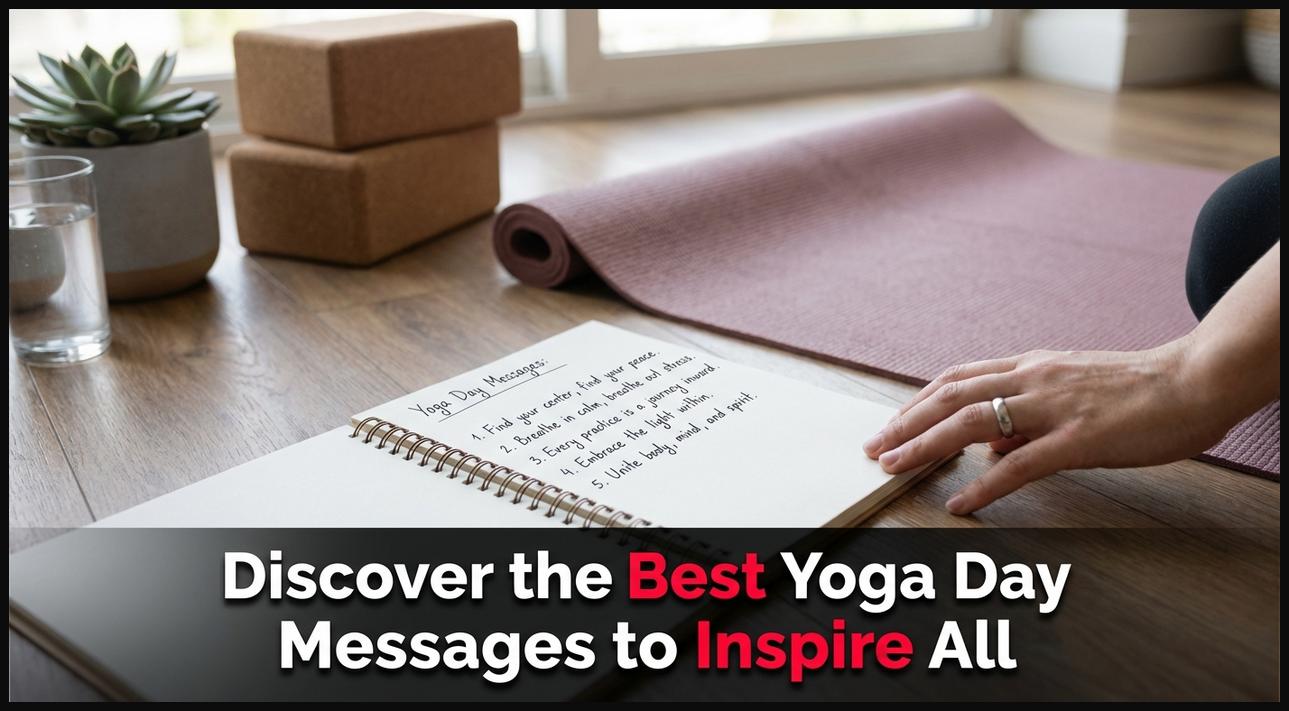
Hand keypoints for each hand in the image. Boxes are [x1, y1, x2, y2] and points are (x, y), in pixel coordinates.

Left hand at [862, 340, 1237, 514]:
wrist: (1196, 380)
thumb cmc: (1140, 389)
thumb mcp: (1073, 392)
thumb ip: (1029, 418)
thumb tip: (991, 450)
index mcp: (1032, 367)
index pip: (958, 379)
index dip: (918, 402)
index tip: (890, 424)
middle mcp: (1033, 380)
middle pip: (951, 397)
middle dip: (905, 423)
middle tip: (873, 449)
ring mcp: (1054, 407)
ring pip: (972, 423)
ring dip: (925, 446)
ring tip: (894, 468)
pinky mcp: (1079, 438)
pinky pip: (1020, 466)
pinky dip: (983, 487)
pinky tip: (961, 506)